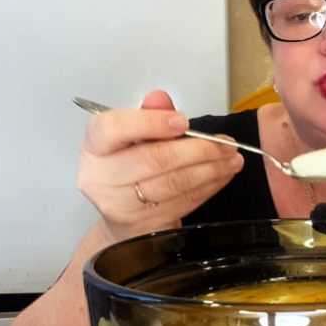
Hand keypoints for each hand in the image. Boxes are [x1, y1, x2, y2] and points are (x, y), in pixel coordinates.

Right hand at [76, 89, 243, 241]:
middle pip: (154, 159)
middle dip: (199, 149)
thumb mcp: (131, 138)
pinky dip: (209, 186)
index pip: (113, 128)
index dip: (150, 122)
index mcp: (94, 148)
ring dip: (211, 169)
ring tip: (231, 158)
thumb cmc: (128, 169)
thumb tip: (161, 99)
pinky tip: (222, 174)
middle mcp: (101, 178)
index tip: (183, 121)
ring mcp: (122, 207)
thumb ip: (147, 115)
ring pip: (175, 183)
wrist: (122, 219)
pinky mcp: (146, 226)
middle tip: (226, 143)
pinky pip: (185, 202)